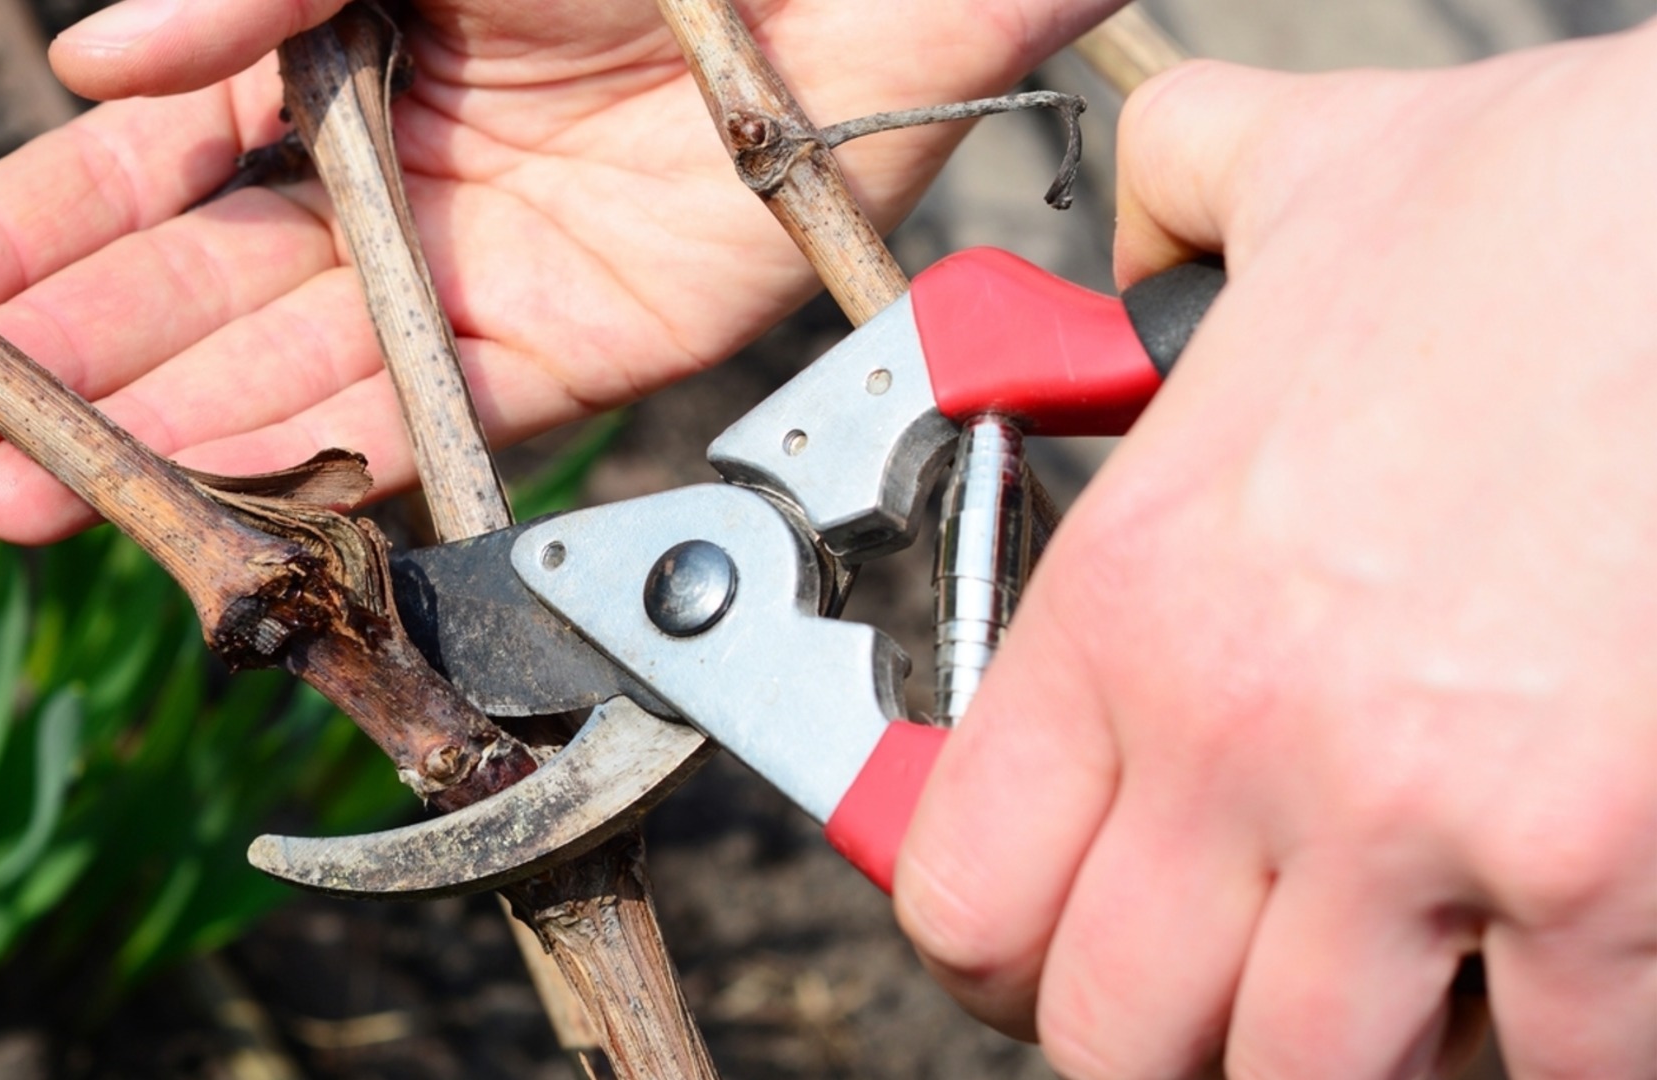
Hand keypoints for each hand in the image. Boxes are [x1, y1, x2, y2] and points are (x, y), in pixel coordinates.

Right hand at [0, 0, 1121, 543]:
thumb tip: (91, 68)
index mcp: (341, 62)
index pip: (150, 166)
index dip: (31, 237)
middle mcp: (399, 180)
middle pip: (204, 289)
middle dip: (70, 361)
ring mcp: (486, 267)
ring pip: (299, 371)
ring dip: (168, 434)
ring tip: (33, 498)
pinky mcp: (590, 340)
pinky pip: (438, 409)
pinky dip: (331, 449)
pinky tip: (214, 484)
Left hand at [897, 21, 1656, 1078]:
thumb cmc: (1551, 211)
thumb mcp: (1287, 176)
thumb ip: (1160, 215)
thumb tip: (1125, 257)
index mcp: (1135, 601)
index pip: (966, 889)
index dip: (987, 945)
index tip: (1027, 937)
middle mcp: (1246, 734)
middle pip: (1114, 1033)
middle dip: (1153, 1029)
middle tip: (1205, 977)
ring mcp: (1425, 821)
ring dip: (1330, 1051)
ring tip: (1372, 974)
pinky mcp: (1605, 874)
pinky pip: (1545, 1068)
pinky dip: (1536, 1046)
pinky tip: (1537, 961)